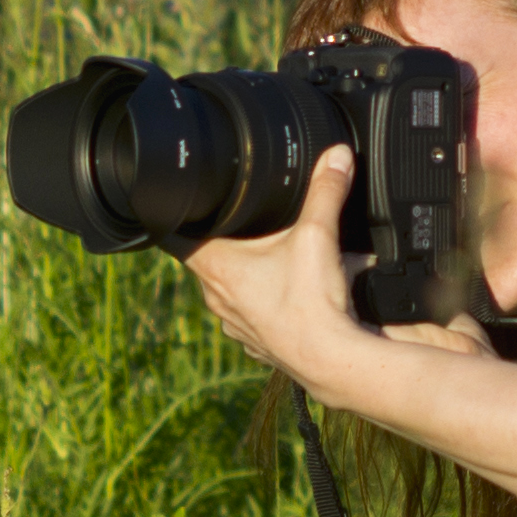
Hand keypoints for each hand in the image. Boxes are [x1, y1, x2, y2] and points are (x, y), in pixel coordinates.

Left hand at [184, 146, 376, 395]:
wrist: (330, 360)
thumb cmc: (311, 304)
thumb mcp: (318, 235)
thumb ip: (325, 191)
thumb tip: (336, 156)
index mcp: (215, 266)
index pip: (181, 233)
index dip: (190, 215)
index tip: (201, 204)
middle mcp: (216, 298)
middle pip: (210, 257)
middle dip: (231, 240)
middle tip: (255, 226)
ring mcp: (233, 323)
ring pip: (231, 288)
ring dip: (248, 273)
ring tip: (277, 258)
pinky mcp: (255, 341)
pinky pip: (252, 314)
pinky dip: (266, 301)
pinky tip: (289, 294)